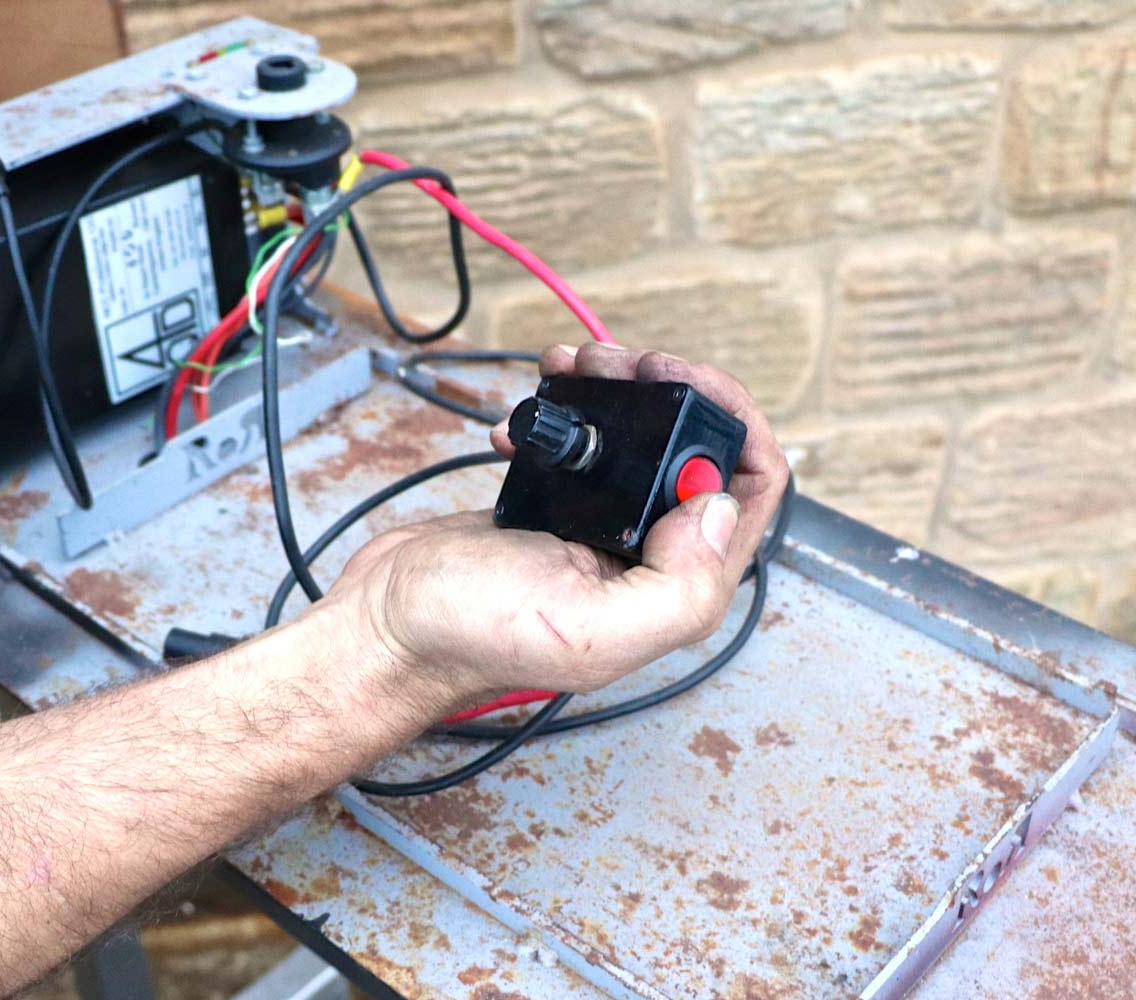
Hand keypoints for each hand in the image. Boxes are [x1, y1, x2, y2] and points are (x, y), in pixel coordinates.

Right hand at [314, 342, 789, 707]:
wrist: (386, 624)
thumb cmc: (472, 635)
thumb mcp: (588, 626)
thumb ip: (677, 584)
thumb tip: (720, 508)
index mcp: (675, 591)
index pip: (749, 495)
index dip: (736, 426)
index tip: (686, 383)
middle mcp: (647, 558)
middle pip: (699, 454)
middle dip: (673, 393)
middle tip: (624, 363)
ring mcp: (599, 529)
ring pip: (643, 443)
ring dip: (620, 392)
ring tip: (578, 366)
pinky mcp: (555, 507)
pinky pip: (585, 446)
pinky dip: (565, 414)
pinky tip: (528, 414)